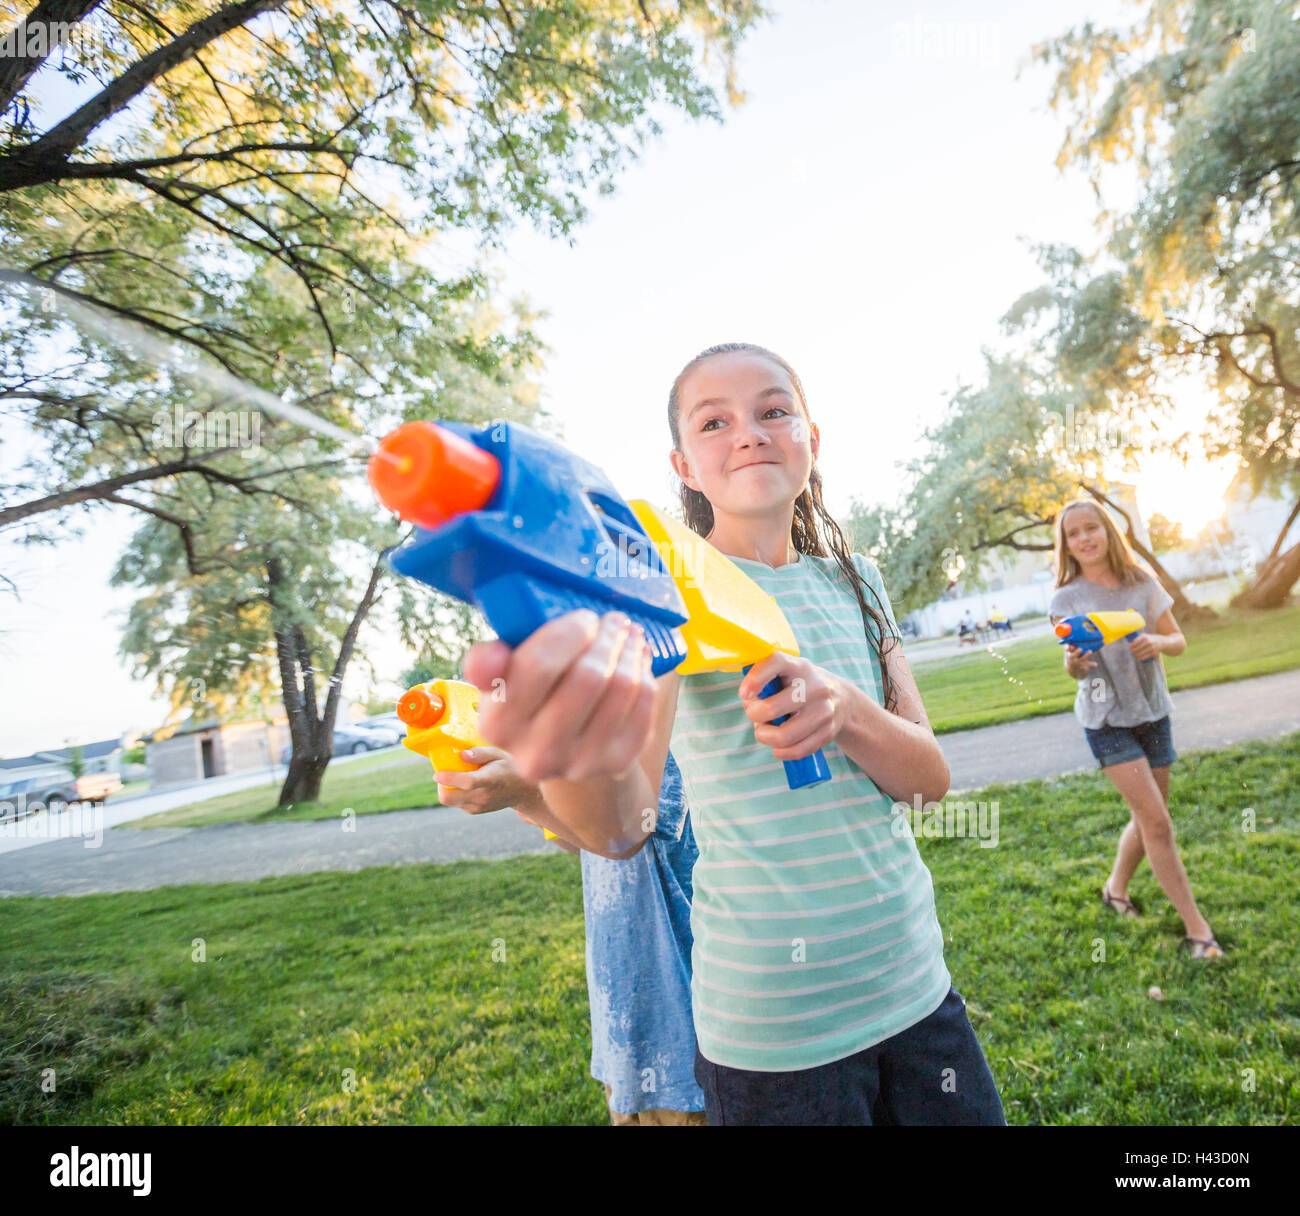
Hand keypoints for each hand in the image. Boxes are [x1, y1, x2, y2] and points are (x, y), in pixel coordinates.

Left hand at [433, 746, 538, 815]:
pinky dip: (455, 793)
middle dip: (440, 785)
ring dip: (447, 789)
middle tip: (445, 771)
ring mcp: (477, 806)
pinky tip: (466, 784)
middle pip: (448, 798)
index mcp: (490, 780)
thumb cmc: (509, 767)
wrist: (522, 792)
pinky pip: (456, 803)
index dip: (449, 778)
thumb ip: (480, 753)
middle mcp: (482, 797)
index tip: (437, 773)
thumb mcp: (499, 753)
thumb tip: (462, 755)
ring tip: (458, 776)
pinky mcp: (474, 811)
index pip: (467, 782)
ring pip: (449, 801)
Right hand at [461, 610, 656, 783]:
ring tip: (628, 635)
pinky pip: (642, 707)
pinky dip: (644, 675)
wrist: (562, 750)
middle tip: (614, 620)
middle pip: (587, 677)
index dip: (569, 633)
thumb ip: (488, 660)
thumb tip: (492, 655)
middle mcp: (534, 754)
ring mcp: (578, 764)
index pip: (537, 666)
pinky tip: (638, 660)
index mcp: (496, 724)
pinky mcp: (615, 764)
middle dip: (606, 638)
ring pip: (619, 689)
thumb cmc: (531, 699)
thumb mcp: (501, 679)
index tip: (584, 617)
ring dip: (629, 652)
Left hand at [737, 653, 846, 761]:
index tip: (743, 693)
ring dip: (765, 737)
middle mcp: (814, 686)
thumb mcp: (787, 674)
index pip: (777, 663)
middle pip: (772, 708)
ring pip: (784, 736)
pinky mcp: (828, 731)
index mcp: (799, 666)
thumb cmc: (801, 686)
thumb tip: (749, 701)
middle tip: (754, 715)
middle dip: (754, 715)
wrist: (842, 699)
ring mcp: (823, 710)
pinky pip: (798, 750)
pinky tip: (777, 748)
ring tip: (764, 731)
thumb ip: (765, 683)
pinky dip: (781, 752)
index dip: (756, 678)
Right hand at [1064, 643, 1096, 678]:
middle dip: (1076, 652)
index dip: (1067, 648)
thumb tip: (1073, 633)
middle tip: (1080, 649)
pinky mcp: (1083, 665)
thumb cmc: (1071, 655)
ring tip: (1090, 651)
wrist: (1072, 669)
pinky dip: (1091, 664)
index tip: (1070, 647)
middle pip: (1073, 655)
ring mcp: (1077, 662)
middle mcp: (1072, 658)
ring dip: (1086, 655)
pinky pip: (1087, 665)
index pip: (1067, 650)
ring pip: (1082, 659)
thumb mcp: (1068, 651)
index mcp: (1068, 653)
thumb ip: (1070, 644)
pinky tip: (1096, 664)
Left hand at [1127, 632, 1161, 660]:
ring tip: (1134, 654)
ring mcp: (1151, 648)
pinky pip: (1145, 657)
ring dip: (1136, 654)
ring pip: (1140, 653)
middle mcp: (1148, 642)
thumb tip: (1130, 643)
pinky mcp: (1154, 653)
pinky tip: (1138, 657)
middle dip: (1133, 650)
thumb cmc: (1150, 638)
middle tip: (1131, 651)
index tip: (1129, 647)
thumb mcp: (1144, 635)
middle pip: (1137, 649)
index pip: (1135, 642)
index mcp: (1145, 637)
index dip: (1131, 645)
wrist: (1161, 642)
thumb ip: (1137, 638)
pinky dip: (1140, 657)